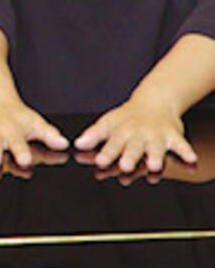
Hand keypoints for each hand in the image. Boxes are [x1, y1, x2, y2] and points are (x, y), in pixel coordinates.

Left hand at [74, 95, 196, 173]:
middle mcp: (138, 134)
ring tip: (154, 166)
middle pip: (133, 147)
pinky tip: (191, 160)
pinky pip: (181, 145)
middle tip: (126, 167)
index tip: (100, 162)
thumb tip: (77, 145)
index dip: (106, 153)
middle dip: (129, 157)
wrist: (155, 101)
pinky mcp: (173, 136)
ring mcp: (156, 135)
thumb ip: (94, 136)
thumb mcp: (109, 124)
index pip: (111, 144)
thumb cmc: (128, 118)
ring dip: (155, 156)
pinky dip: (186, 152)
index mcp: (121, 132)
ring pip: (156, 147)